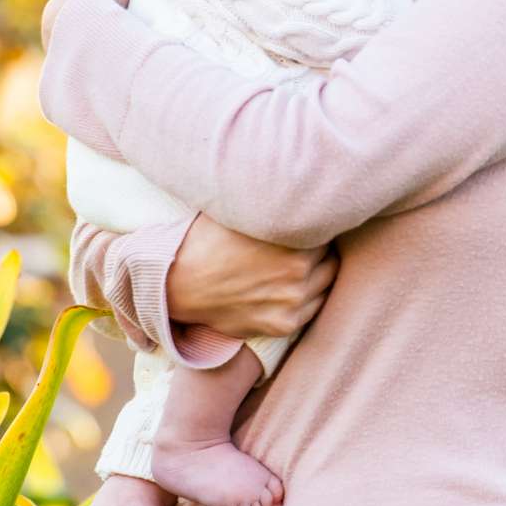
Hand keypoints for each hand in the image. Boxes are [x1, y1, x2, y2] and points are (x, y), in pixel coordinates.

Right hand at [167, 212, 336, 340]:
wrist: (176, 284)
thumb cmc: (204, 240)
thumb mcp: (236, 209)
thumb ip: (270, 201)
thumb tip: (291, 181)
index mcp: (291, 237)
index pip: (324, 225)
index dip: (314, 221)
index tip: (304, 220)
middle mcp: (298, 270)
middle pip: (329, 253)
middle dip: (317, 247)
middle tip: (300, 242)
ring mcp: (293, 301)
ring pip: (326, 280)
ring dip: (317, 271)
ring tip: (296, 264)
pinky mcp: (283, 324)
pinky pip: (314, 307)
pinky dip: (308, 296)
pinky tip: (290, 285)